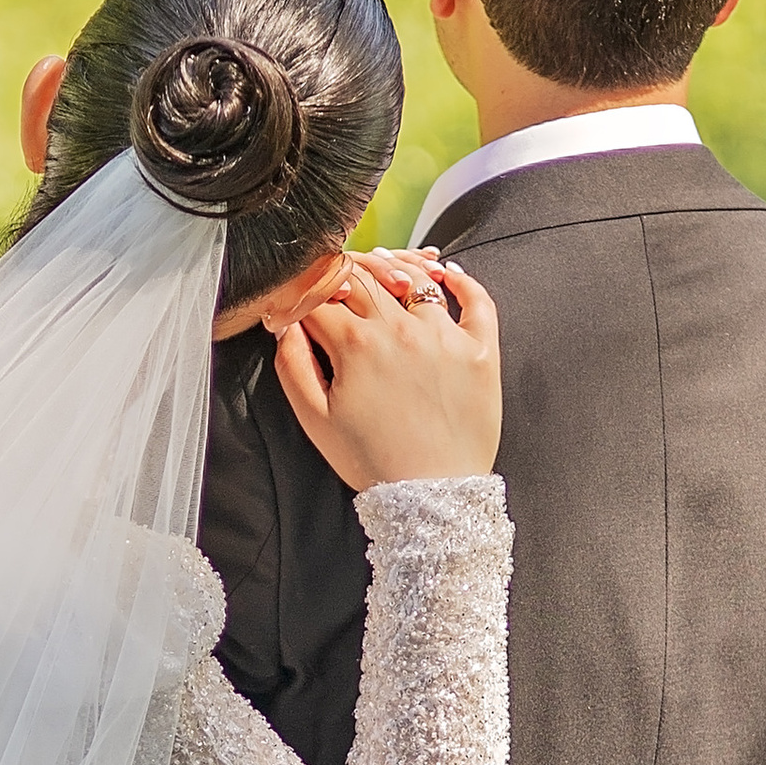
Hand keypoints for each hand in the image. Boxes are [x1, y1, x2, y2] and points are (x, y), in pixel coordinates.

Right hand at [273, 252, 500, 490]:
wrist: (432, 498)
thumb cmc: (372, 462)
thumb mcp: (315, 419)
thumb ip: (292, 364)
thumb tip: (286, 322)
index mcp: (357, 345)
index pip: (322, 294)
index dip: (304, 289)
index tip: (302, 296)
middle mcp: (402, 330)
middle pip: (366, 276)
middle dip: (345, 270)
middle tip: (338, 278)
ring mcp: (445, 336)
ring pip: (416, 277)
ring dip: (395, 266)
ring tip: (384, 269)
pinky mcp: (480, 349)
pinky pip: (475, 298)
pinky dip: (461, 279)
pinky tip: (445, 272)